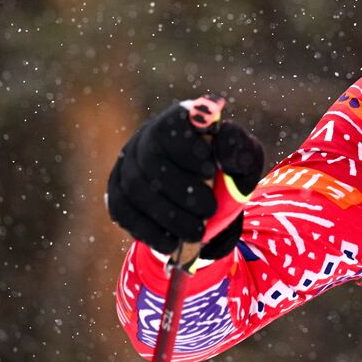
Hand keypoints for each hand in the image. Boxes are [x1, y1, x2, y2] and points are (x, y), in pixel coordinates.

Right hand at [106, 97, 264, 260]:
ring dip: (167, 215)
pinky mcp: (117, 190)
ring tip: (197, 232)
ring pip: (135, 187)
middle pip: (151, 160)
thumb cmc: (228, 168)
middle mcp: (147, 136)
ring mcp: (128, 163)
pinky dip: (146, 229)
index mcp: (179, 119)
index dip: (187, 148)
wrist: (209, 194)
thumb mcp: (244, 157)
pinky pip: (122, 210)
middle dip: (181, 190)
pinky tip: (171, 243)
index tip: (209, 170)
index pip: (172, 124)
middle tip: (209, 209)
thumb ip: (238, 150)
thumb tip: (222, 147)